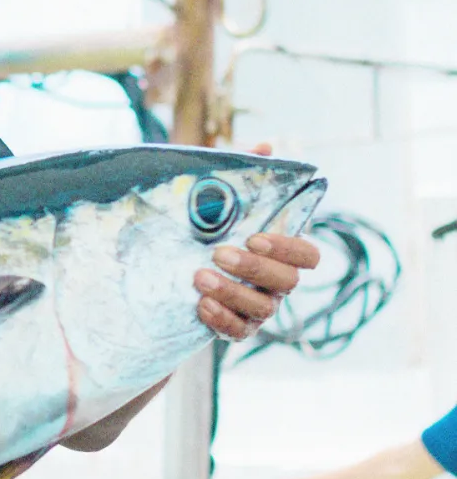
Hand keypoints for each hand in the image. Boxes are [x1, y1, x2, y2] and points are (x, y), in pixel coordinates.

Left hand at [194, 142, 320, 340]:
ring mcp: (259, 308)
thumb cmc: (204, 227)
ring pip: (262, 308)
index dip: (287, 248)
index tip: (254, 237)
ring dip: (232, 292)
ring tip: (198, 276)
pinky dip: (222, 319)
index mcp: (280, 252)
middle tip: (218, 253)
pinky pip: (240, 332)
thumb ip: (242, 172)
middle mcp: (277, 283)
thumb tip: (266, 147)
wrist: (171, 266)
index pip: (308, 256)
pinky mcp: (237, 328)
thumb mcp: (216, 197)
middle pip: (287, 282)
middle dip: (254, 268)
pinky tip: (201, 304)